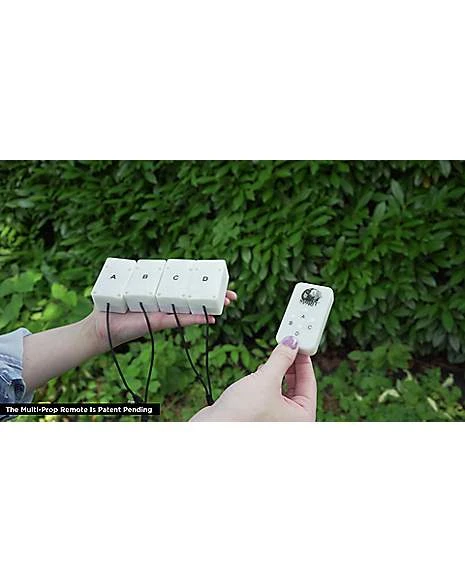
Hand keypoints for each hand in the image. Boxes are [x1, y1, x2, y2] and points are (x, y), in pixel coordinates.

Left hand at [88, 290, 237, 352]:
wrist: (102, 325)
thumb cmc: (113, 305)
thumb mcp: (127, 284)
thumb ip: (138, 275)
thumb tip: (140, 263)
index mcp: (162, 292)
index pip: (186, 285)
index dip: (203, 283)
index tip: (219, 279)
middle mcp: (167, 302)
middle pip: (195, 297)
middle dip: (214, 295)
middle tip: (232, 294)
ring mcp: (166, 313)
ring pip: (193, 309)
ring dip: (211, 307)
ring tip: (227, 303)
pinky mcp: (161, 322)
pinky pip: (182, 319)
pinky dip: (196, 318)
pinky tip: (210, 318)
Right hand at [190, 335, 316, 421]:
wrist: (210, 429)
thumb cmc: (243, 413)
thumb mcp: (266, 379)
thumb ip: (281, 359)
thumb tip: (291, 343)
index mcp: (302, 419)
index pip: (309, 384)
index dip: (304, 361)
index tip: (300, 343)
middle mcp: (291, 422)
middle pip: (298, 387)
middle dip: (292, 365)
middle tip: (288, 344)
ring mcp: (275, 421)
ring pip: (283, 390)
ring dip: (279, 371)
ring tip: (276, 354)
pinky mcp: (260, 417)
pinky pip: (270, 395)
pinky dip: (268, 381)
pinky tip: (262, 370)